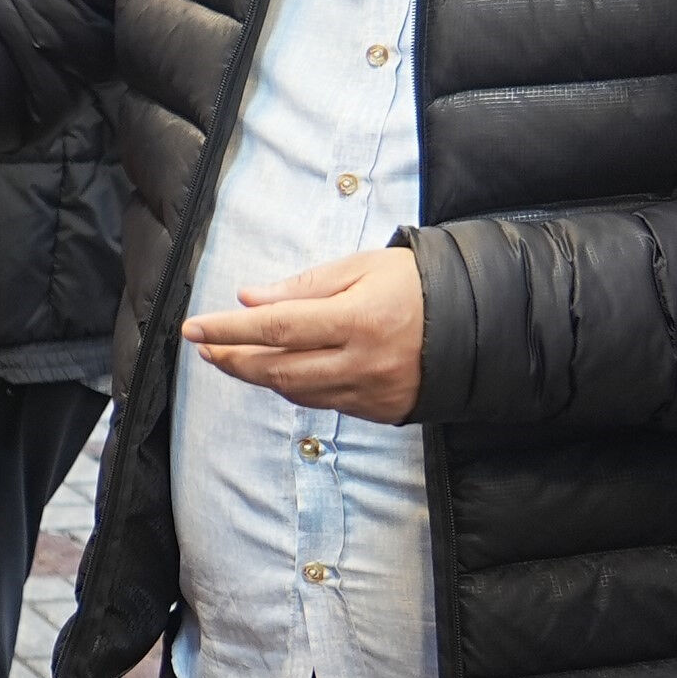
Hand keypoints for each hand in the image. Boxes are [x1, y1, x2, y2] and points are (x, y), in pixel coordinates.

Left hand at [184, 247, 423, 420]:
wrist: (482, 324)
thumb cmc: (418, 284)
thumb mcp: (364, 267)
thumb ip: (305, 286)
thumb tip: (249, 300)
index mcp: (358, 319)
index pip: (276, 328)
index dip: (228, 330)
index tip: (193, 327)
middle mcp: (362, 362)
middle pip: (277, 369)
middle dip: (233, 359)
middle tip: (204, 346)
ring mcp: (370, 391)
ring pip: (296, 391)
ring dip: (257, 376)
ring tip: (230, 357)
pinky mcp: (379, 410)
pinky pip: (322, 402)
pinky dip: (292, 387)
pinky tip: (276, 371)